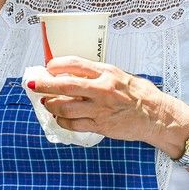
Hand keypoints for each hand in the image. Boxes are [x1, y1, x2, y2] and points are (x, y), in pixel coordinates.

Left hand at [27, 57, 180, 144]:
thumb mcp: (119, 75)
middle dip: (44, 85)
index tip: (48, 67)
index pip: (75, 64)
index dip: (56, 65)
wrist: (155, 116)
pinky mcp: (100, 125)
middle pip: (65, 86)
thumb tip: (72, 73)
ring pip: (65, 108)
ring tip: (46, 103)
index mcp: (107, 73)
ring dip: (51, 105)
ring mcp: (100, 109)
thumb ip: (97, 74)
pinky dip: (62, 121)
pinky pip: (74, 124)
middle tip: (32, 85)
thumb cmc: (139, 94)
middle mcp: (102, 90)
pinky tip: (59, 118)